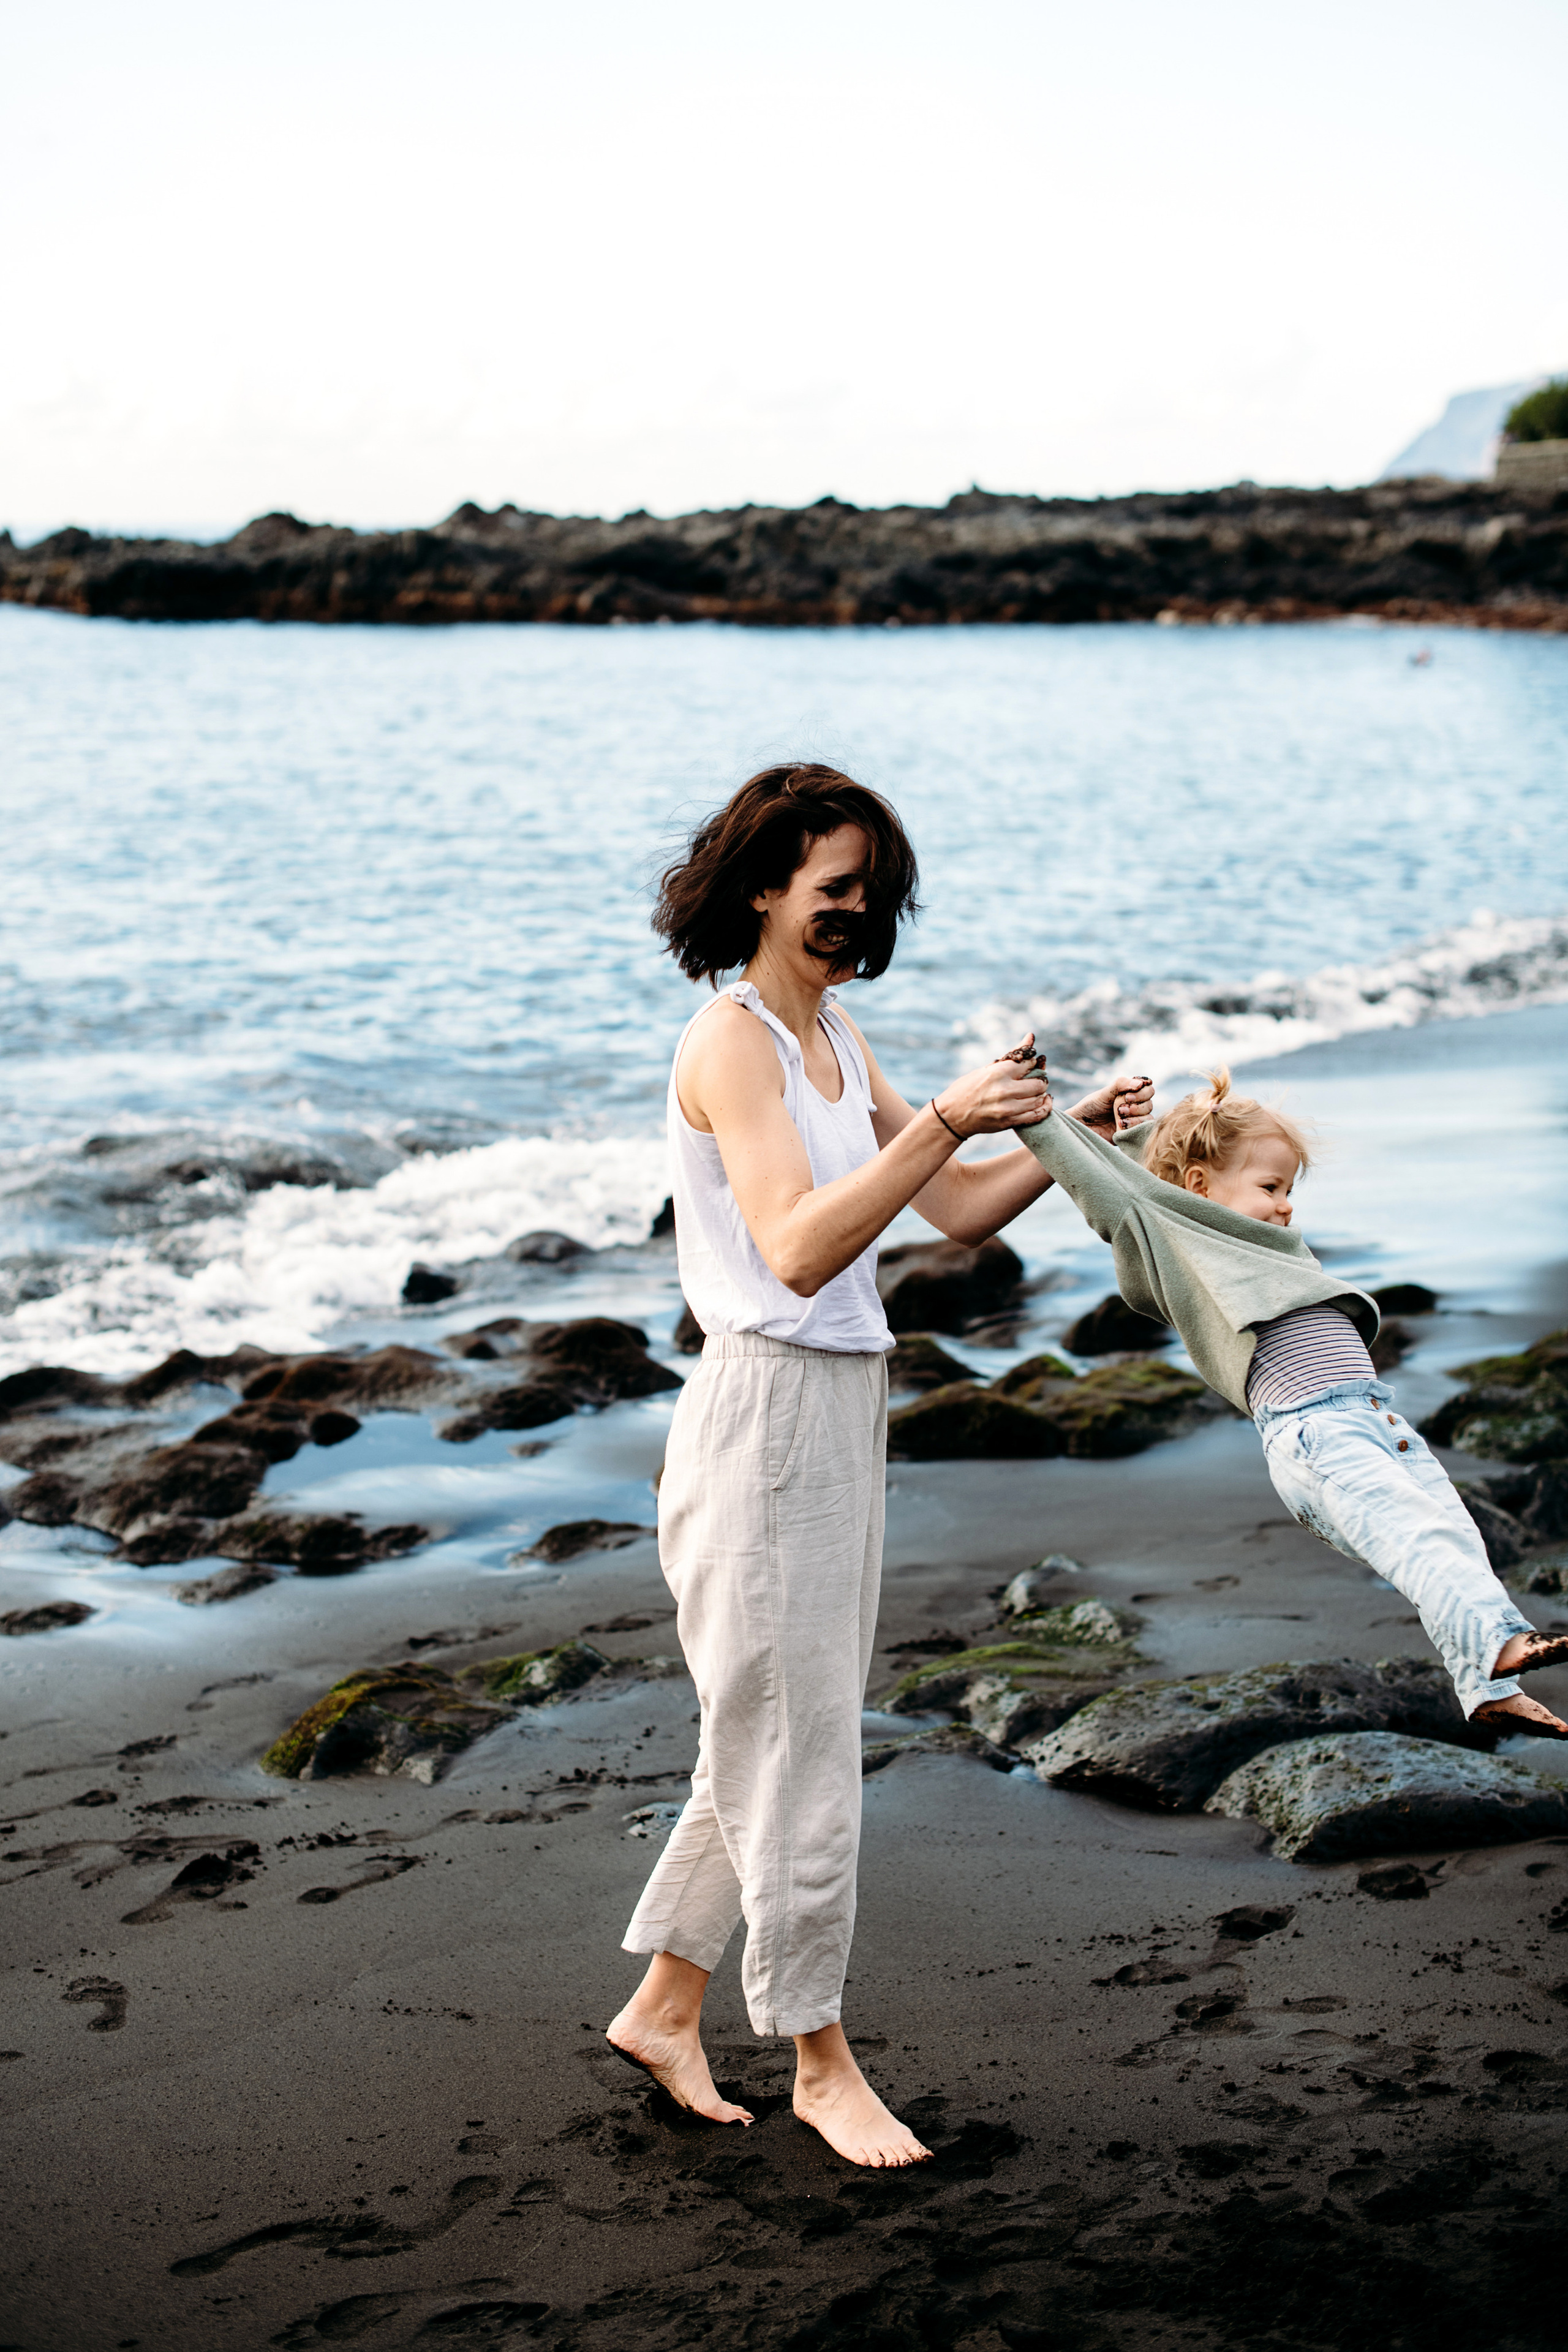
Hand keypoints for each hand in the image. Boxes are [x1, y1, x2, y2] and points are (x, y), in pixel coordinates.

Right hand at [934, 1032, 1052, 1136]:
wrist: (952, 1116)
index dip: (1032, 1064)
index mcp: (998, 1073)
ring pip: (1039, 1098)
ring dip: (1041, 1094)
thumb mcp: (987, 1068)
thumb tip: (1031, 1036)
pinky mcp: (1009, 1122)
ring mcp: (1007, 1108)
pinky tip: (1044, 1102)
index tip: (1029, 1066)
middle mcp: (1004, 1090)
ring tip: (1036, 1091)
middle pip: (1038, 1083)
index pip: (1028, 1063)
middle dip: (1040, 1080)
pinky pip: (1036, 1115)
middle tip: (1036, 1079)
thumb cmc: (967, 1088)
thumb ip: (1012, 1055)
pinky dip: (1044, 1108)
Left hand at [1068, 1072, 1152, 1137]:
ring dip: (1135, 1116)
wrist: (1080, 1125)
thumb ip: (1121, 1084)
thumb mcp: (1105, 1092)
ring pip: (1148, 1117)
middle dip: (1137, 1106)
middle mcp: (1134, 1106)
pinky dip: (1134, 1126)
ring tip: (1119, 1119)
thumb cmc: (1091, 1106)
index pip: (1148, 1089)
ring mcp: (1133, 1120)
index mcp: (1129, 1093)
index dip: (1142, 1093)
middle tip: (1119, 1109)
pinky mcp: (1131, 1133)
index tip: (1127, 1097)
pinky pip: (1143, 1130)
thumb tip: (1141, 1083)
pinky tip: (1121, 1126)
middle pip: (1150, 1103)